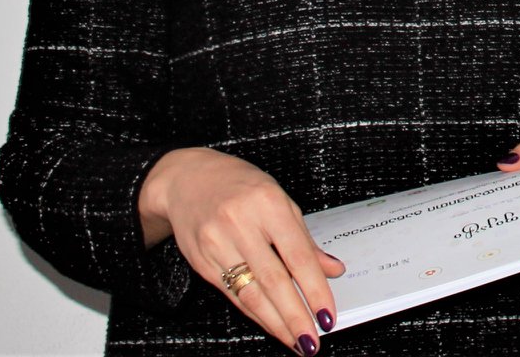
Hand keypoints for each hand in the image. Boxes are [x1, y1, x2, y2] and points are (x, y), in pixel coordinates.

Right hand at [138, 148, 343, 354]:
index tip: (327, 314)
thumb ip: (305, 239)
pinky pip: (232, 294)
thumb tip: (332, 268)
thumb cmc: (240, 186)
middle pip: (274, 280)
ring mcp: (218, 245)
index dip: (315, 289)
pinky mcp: (201, 262)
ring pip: (250, 293)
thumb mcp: (280, 201)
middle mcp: (242, 225)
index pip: (298, 256)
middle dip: (295, 315)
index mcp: (270, 205)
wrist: (187, 180)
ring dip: (275, 322)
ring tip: (295, 340)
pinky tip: (270, 324)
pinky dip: (254, 313)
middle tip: (312, 339)